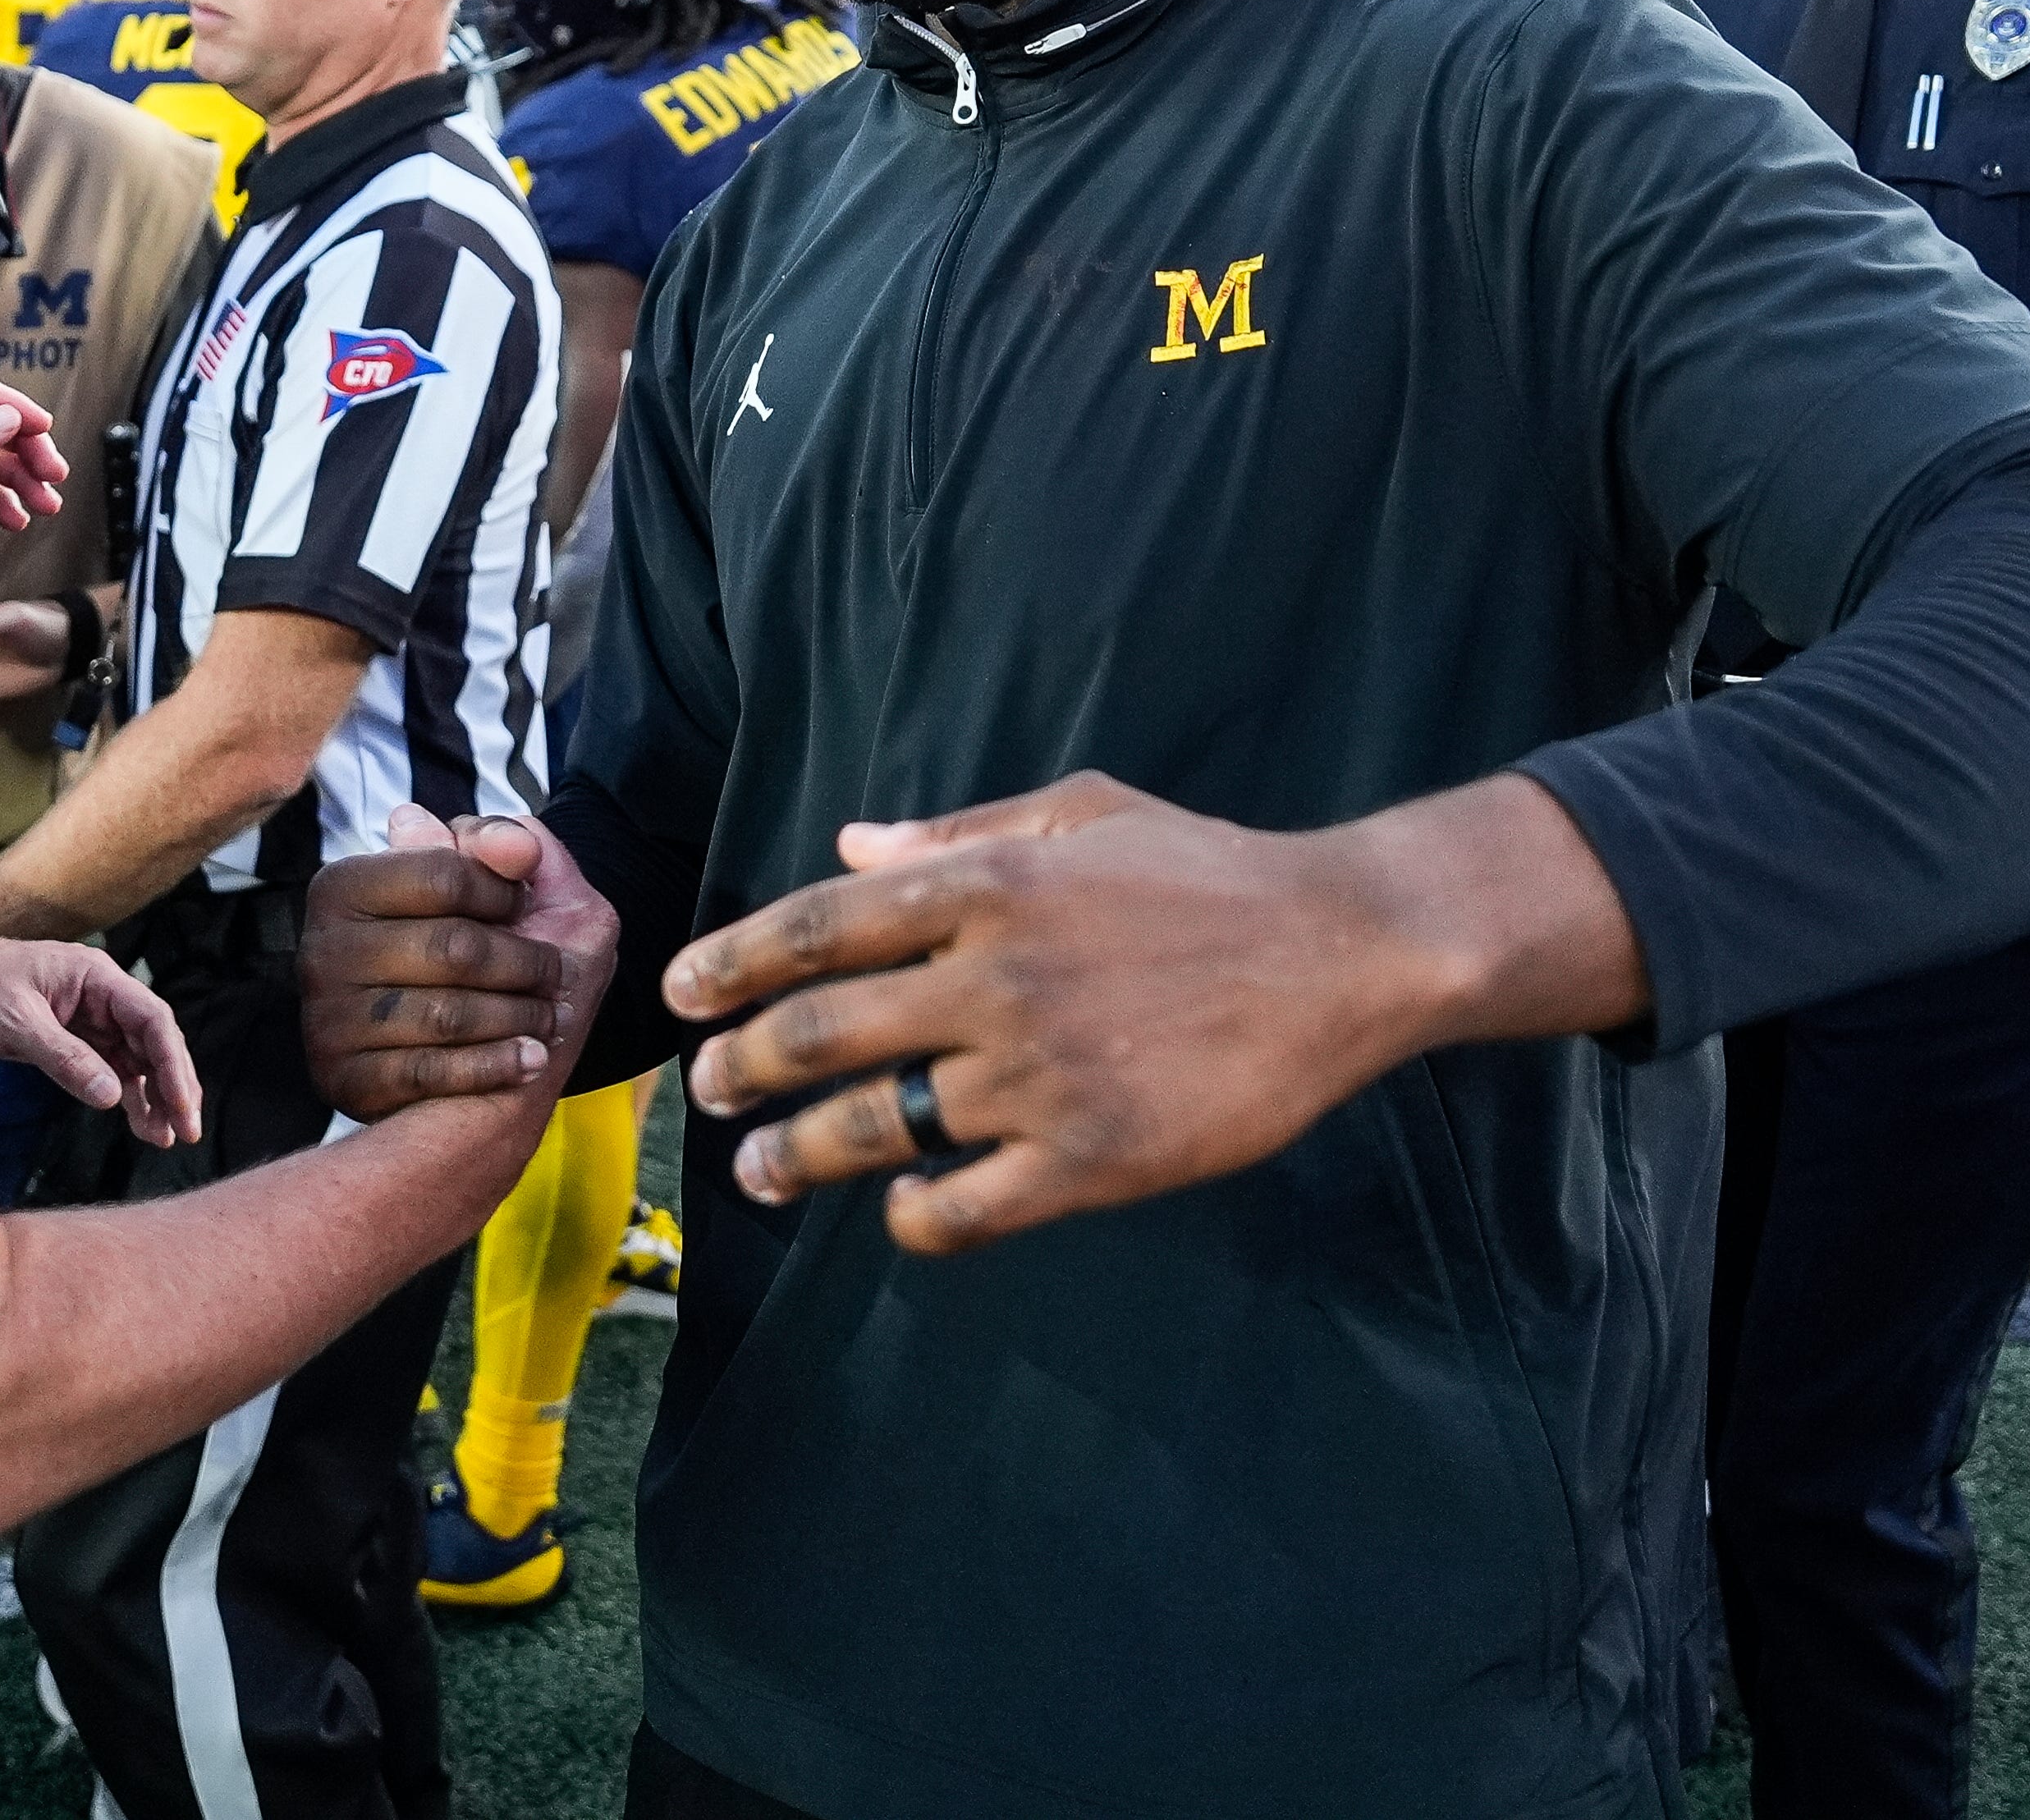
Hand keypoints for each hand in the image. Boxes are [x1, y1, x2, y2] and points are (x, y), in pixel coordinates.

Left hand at [0, 919, 201, 1147]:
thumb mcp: (16, 1023)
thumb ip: (65, 1058)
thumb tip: (113, 1097)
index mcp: (96, 977)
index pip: (151, 1019)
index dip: (173, 1062)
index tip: (182, 1104)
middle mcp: (101, 997)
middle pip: (154, 1041)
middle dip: (173, 1085)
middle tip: (185, 1131)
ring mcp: (90, 1019)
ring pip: (137, 1060)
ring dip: (154, 1097)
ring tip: (166, 1138)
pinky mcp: (74, 1041)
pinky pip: (112, 1069)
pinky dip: (127, 1097)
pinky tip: (142, 1126)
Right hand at [301, 806, 617, 1119]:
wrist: (434, 1067)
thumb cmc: (464, 954)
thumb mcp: (490, 885)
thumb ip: (502, 845)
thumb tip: (517, 844)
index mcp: (344, 886)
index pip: (444, 875)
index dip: (504, 892)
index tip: (526, 905)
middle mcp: (323, 950)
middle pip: (454, 948)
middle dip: (526, 962)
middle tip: (557, 974)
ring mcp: (327, 1020)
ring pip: (448, 1015)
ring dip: (520, 1017)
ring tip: (549, 1016)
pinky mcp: (342, 1080)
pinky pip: (430, 1073)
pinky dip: (495, 1065)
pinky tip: (530, 1058)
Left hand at [664, 772, 1464, 1256]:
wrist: (1345, 951)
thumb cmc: (1210, 870)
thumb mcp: (1081, 812)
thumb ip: (957, 832)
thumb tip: (850, 847)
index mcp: (984, 885)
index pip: (817, 926)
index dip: (734, 961)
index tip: (685, 993)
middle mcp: (994, 978)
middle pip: (822, 1031)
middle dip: (744, 1066)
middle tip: (709, 1087)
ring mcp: (1040, 1075)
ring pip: (876, 1127)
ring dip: (797, 1154)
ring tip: (758, 1168)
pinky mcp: (1092, 1159)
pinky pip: (964, 1205)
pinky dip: (914, 1217)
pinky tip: (898, 1211)